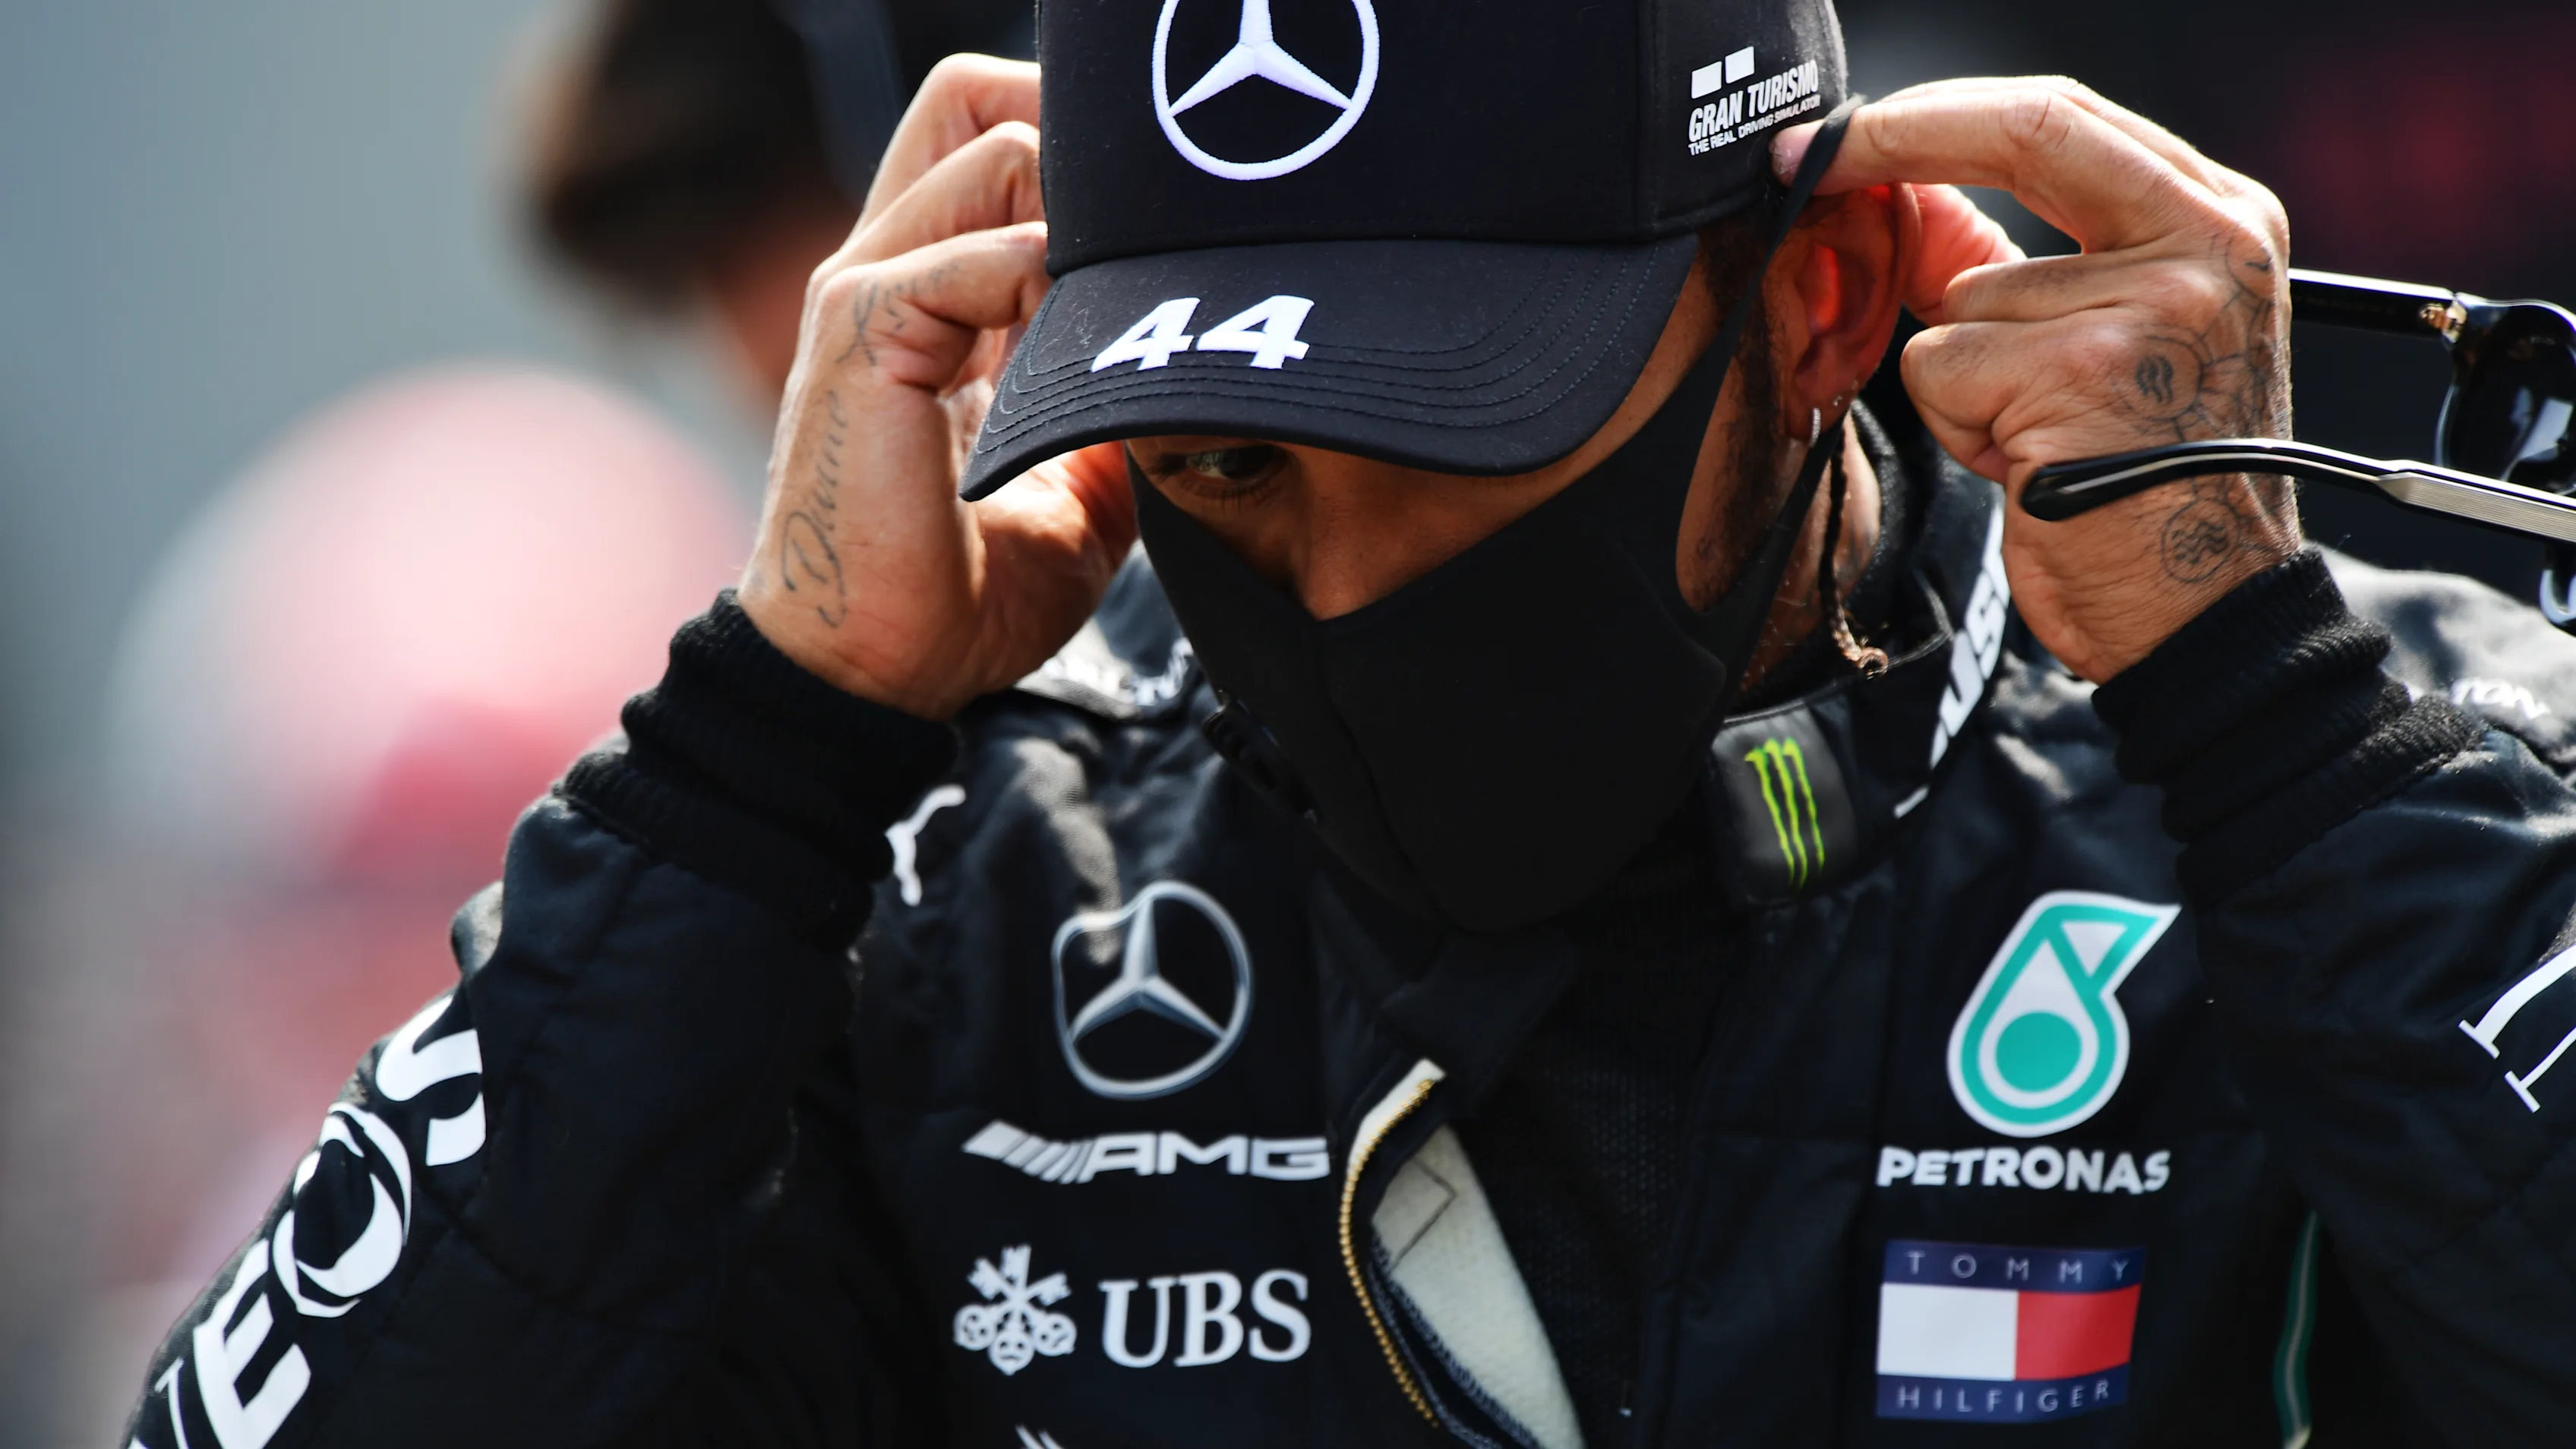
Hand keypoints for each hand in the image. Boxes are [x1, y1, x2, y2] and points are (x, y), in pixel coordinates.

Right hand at [738, 56, 1135, 719]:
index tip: (1164, 247)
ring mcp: (867, 289)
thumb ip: (1118, 401)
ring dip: (1083, 223)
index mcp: (935, 290)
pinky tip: (1082, 367)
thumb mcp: (1082, 486)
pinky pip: (966, 255)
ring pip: (988, 150)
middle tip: (1148, 245)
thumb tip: (1203, 363)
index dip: (1086, 163)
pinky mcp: (861, 334)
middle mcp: (892, 264)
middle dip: (1076, 141)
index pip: (997, 138)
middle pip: (976, 100)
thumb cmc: (965, 591)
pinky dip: (1043, 287)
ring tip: (1123, 321)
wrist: (878, 676)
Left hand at [1779, 78, 2300, 681]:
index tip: (1846, 133)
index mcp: (2220, 219)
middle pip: (2020, 134)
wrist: (2206, 612)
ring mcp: (2152, 302)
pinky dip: (1960, 427)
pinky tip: (2029, 466)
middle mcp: (2209, 240)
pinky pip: (1945, 369)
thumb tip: (1904, 188)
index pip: (2061, 115)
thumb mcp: (2093, 344)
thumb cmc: (2149, 485)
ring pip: (1962, 297)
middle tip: (1809, 164)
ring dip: (1964, 380)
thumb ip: (2003, 262)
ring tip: (2038, 437)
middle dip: (1897, 144)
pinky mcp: (2085, 371)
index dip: (1938, 112)